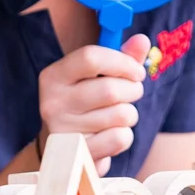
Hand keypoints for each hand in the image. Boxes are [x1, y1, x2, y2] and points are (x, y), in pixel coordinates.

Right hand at [38, 34, 149, 175]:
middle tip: (132, 93)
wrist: (64, 151)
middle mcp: (53, 102)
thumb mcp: (96, 78)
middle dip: (133, 90)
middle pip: (111, 89)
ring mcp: (64, 130)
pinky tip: (111, 135)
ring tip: (118, 116)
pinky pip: (120, 138)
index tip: (136, 71)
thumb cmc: (85, 105)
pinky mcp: (79, 154)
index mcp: (54, 76)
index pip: (90, 57)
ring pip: (121, 115)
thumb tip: (142, 40)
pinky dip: (125, 136)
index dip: (122, 62)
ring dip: (130, 115)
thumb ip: (120, 57)